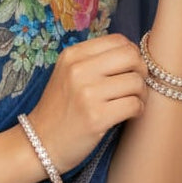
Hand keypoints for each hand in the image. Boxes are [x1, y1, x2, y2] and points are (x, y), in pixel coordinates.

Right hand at [27, 34, 146, 173]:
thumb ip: (94, 61)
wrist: (40, 142)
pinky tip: (129, 115)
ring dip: (140, 94)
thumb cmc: (60, 109)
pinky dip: (138, 111)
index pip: (118, 40)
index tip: (128, 69)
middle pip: (132, 57)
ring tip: (130, 102)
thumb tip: (134, 55)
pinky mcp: (96, 117)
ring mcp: (87, 94)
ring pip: (136, 82)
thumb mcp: (67, 75)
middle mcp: (78, 70)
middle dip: (141, 71)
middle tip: (135, 85)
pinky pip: (134, 105)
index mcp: (72, 55)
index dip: (132, 54)